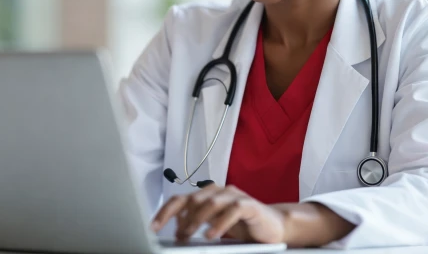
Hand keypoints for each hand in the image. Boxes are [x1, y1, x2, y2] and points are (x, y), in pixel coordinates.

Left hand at [150, 184, 285, 242]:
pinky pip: (233, 211)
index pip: (181, 199)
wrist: (273, 226)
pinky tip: (211, 235)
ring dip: (197, 219)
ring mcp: (235, 196)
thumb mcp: (214, 225)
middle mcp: (220, 191)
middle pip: (193, 199)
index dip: (165, 211)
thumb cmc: (243, 226)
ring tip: (189, 234)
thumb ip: (197, 223)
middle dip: (181, 218)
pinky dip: (220, 223)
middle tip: (176, 235)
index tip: (153, 227)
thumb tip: (176, 230)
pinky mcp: (250, 205)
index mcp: (208, 195)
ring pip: (211, 202)